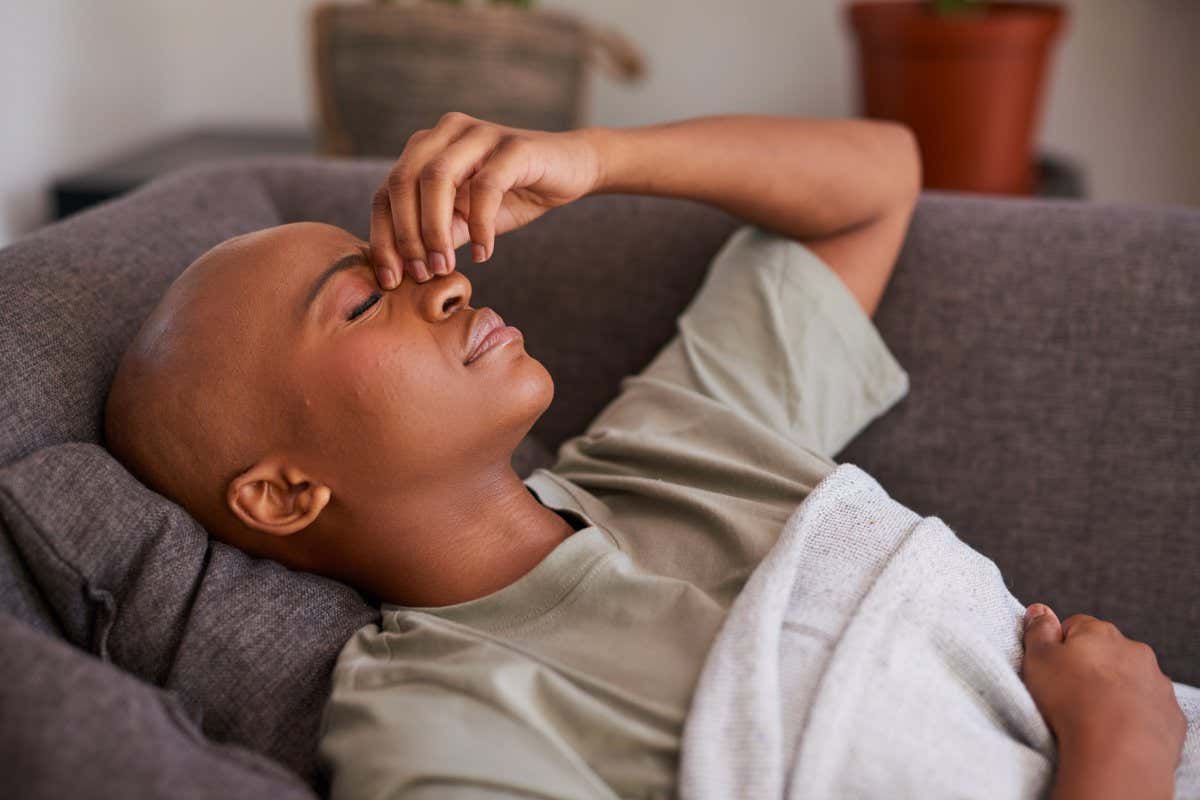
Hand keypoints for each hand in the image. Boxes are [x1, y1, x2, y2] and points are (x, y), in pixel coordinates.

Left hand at [368, 111, 604, 287]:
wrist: (572, 170)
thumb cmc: (514, 195)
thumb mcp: (467, 220)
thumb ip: (438, 234)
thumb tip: (405, 267)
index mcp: (426, 147)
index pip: (386, 191)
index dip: (382, 237)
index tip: (389, 279)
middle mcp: (446, 132)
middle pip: (402, 181)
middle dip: (406, 235)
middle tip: (422, 274)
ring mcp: (478, 134)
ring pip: (436, 178)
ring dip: (435, 229)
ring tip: (446, 267)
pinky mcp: (513, 146)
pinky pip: (485, 187)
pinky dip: (480, 225)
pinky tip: (484, 253)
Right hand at [1020, 603, 1185, 769]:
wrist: (1118, 749)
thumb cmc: (1072, 699)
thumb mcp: (1039, 659)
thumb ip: (1038, 631)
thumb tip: (1038, 610)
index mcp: (1099, 632)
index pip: (1076, 626)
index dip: (1061, 646)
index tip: (1052, 668)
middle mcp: (1133, 650)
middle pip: (1107, 652)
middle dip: (1091, 667)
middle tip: (1070, 692)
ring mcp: (1156, 682)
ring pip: (1131, 679)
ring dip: (1115, 690)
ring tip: (1093, 715)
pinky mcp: (1169, 713)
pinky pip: (1149, 708)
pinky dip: (1135, 715)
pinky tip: (1118, 730)